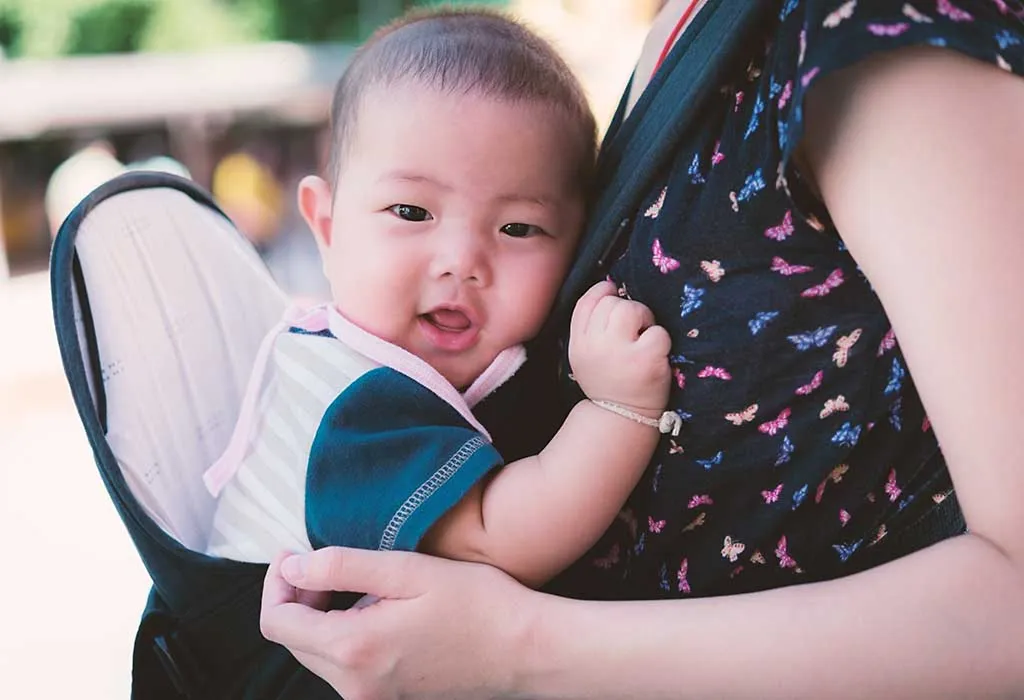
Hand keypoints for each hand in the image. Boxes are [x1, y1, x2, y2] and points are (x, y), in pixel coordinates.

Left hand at [260, 548, 539, 699]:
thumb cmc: (477, 604)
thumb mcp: (408, 569)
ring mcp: (372, 699)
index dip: (276, 583)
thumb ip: (341, 566)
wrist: (526, 651)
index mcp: (354, 649)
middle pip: (292, 642)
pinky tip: (378, 611)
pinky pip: (345, 668)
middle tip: (322, 563)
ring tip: (357, 585)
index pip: (277, 623)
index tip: (294, 554)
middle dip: (296, 599)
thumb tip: (290, 566)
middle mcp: (354, 686)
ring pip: (318, 655)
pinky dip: (345, 636)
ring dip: (320, 618)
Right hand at [568, 281, 671, 414]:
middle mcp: (595, 346)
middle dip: (628, 310)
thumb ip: (589, 326)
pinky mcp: (646, 360)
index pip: (585, 303)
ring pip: (632, 309)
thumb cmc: (608, 380)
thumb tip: (608, 288)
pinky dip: (661, 340)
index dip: (602, 291)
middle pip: (611, 303)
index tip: (613, 292)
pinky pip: (658, 331)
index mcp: (578, 344)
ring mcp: (620, 353)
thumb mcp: (585, 355)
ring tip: (644, 338)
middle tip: (635, 329)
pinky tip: (655, 355)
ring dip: (645, 319)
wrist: (622, 417)